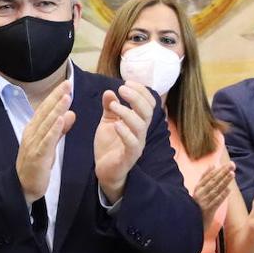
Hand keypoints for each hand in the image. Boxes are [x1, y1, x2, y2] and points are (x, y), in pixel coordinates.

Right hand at [16, 80, 74, 201]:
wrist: (23, 187)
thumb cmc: (37, 164)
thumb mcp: (50, 144)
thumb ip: (60, 129)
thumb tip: (70, 113)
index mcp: (33, 129)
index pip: (45, 108)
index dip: (55, 95)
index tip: (66, 83)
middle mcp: (32, 133)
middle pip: (45, 112)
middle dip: (57, 97)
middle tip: (68, 83)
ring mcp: (33, 144)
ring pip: (47, 123)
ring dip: (57, 109)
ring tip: (66, 96)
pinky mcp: (38, 156)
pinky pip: (47, 140)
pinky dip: (54, 129)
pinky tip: (62, 119)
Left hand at [94, 82, 154, 202]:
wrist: (105, 170)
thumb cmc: (109, 145)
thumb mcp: (107, 122)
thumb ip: (109, 107)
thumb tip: (109, 91)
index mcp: (138, 122)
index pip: (149, 104)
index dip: (141, 91)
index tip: (127, 82)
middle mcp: (141, 133)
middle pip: (148, 111)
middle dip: (136, 97)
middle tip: (122, 88)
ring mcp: (136, 145)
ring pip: (140, 126)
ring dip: (127, 112)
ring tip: (113, 105)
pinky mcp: (129, 157)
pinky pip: (132, 144)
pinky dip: (125, 132)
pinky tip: (116, 124)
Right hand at [192, 163, 234, 231]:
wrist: (191, 223)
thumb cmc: (197, 205)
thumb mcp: (199, 190)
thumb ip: (204, 178)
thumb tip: (212, 165)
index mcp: (197, 188)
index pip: (208, 176)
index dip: (218, 169)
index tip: (227, 164)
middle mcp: (200, 194)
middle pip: (213, 181)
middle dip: (223, 172)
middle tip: (232, 165)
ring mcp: (204, 202)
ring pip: (216, 190)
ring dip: (224, 181)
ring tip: (232, 174)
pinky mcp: (208, 211)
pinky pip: (216, 202)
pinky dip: (222, 195)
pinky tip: (228, 190)